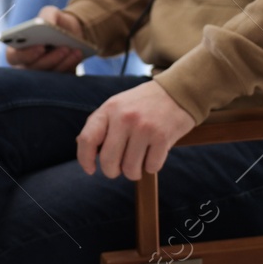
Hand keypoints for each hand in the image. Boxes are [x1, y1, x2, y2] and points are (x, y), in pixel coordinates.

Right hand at [5, 5, 86, 72]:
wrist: (71, 32)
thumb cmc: (54, 22)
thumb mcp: (50, 13)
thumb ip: (47, 15)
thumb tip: (47, 23)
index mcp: (17, 49)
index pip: (14, 57)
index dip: (26, 54)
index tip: (40, 47)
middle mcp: (27, 65)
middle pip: (34, 70)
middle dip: (50, 59)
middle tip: (64, 48)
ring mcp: (42, 74)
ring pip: (49, 75)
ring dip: (63, 63)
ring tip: (75, 50)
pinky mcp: (56, 80)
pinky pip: (62, 79)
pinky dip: (71, 66)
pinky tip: (77, 55)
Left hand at [76, 80, 195, 179]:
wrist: (177, 91)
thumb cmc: (143, 103)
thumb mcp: (117, 105)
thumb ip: (101, 126)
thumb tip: (88, 155)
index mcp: (109, 109)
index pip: (87, 140)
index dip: (85, 160)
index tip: (91, 170)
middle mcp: (124, 118)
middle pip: (108, 161)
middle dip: (113, 172)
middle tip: (120, 168)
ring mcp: (144, 128)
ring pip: (130, 169)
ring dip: (134, 171)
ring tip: (139, 160)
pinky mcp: (162, 137)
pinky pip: (151, 167)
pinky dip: (152, 166)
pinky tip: (154, 153)